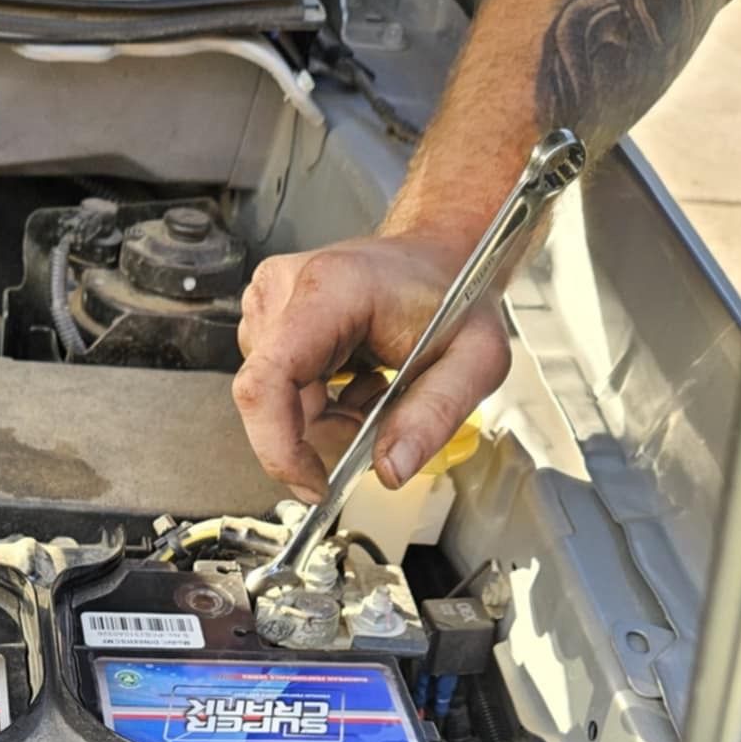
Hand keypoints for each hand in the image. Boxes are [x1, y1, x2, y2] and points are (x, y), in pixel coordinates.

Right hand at [232, 231, 509, 500]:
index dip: (279, 448)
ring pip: (273, 402)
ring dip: (324, 419)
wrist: (441, 257)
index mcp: (331, 289)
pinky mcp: (268, 317)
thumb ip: (435, 416)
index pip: (267, 383)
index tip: (315, 483)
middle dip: (324, 433)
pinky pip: (275, 389)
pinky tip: (353, 383)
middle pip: (272, 402)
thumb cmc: (455, 294)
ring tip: (371, 392)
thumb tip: (391, 469)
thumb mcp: (473, 360)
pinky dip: (317, 405)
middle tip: (377, 418)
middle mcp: (285, 289)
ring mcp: (270, 301)